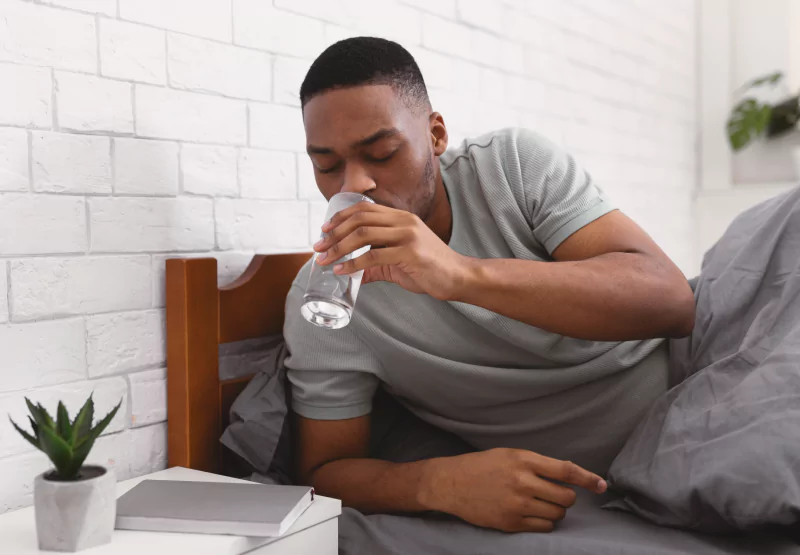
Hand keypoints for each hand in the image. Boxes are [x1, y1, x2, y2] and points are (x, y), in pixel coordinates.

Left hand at [314, 202, 468, 299]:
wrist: (458, 277)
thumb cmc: (429, 269)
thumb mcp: (397, 264)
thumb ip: (375, 266)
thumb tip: (352, 274)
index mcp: (400, 217)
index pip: (364, 209)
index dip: (340, 217)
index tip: (324, 230)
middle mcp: (403, 221)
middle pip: (359, 219)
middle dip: (334, 233)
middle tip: (318, 247)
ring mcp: (407, 235)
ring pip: (363, 235)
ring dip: (338, 248)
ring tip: (324, 260)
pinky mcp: (410, 252)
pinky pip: (373, 256)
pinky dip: (353, 264)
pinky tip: (342, 270)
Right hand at [420, 448, 606, 532]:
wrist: (452, 483)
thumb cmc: (483, 466)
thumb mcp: (510, 454)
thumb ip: (538, 463)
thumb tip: (570, 474)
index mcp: (523, 460)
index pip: (566, 470)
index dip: (588, 479)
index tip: (602, 485)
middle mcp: (522, 482)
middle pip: (566, 497)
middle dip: (567, 498)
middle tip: (557, 495)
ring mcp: (516, 504)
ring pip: (556, 514)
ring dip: (556, 511)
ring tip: (541, 504)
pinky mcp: (511, 523)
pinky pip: (543, 527)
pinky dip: (545, 522)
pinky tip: (534, 514)